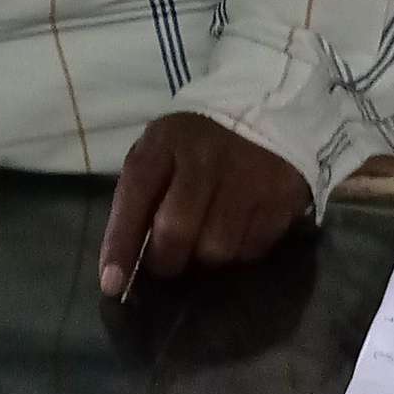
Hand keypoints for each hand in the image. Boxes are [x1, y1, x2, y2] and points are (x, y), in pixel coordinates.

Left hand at [98, 112, 310, 294]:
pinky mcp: (280, 197)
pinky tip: (237, 231)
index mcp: (166, 141)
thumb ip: (142, 195)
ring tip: (206, 241)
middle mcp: (205, 158)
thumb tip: (121, 261)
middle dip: (166, 261)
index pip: (136, 195)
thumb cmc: (198, 141)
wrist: (266, 109)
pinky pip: (251, 250)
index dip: (121, 243)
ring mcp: (246, 177)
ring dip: (205, 258)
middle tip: (167, 262)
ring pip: (216, 250)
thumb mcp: (162, 149)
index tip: (112, 284)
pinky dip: (239, 252)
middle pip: (177, 231)